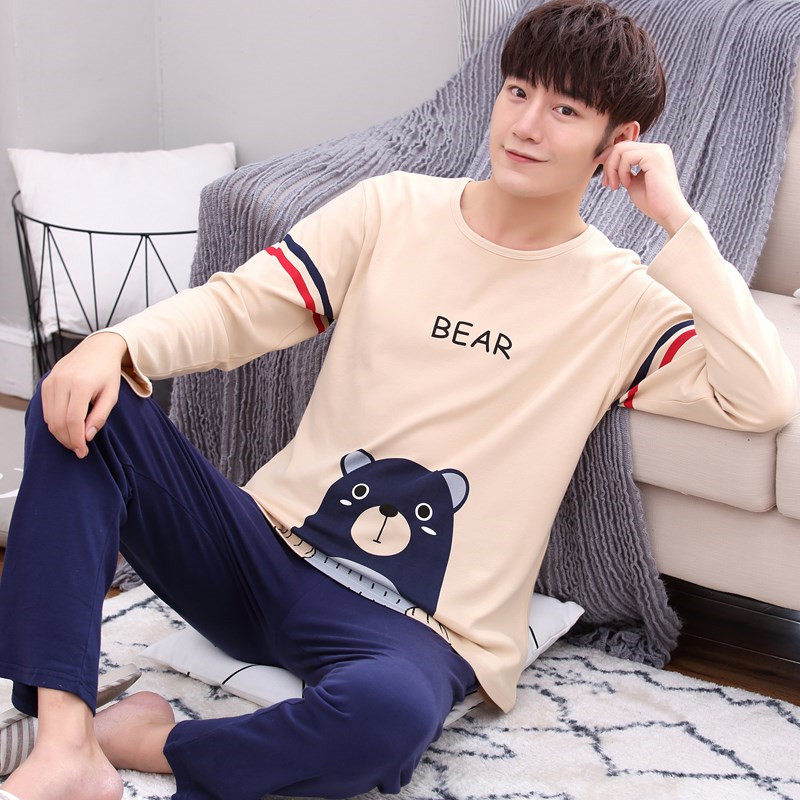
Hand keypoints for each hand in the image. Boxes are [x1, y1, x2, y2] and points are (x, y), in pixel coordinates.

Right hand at [40, 332, 128, 457]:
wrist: (97, 349)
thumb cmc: (107, 372)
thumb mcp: (111, 395)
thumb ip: (100, 416)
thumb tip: (87, 436)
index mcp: (81, 384)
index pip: (73, 420)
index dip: (77, 440)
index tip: (83, 451)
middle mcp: (62, 382)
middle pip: (58, 421)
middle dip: (68, 440)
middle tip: (79, 449)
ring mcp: (51, 381)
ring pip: (49, 417)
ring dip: (60, 433)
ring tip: (74, 440)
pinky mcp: (46, 382)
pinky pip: (46, 409)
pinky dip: (54, 422)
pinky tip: (66, 427)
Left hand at [599, 141, 693, 235]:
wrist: (668, 213)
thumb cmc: (651, 202)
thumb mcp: (632, 182)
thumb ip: (623, 169)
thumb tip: (605, 158)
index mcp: (653, 153)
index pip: (626, 148)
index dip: (609, 160)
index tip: (603, 178)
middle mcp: (657, 148)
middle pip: (621, 146)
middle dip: (608, 165)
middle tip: (606, 184)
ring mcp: (657, 150)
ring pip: (621, 149)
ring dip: (612, 169)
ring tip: (616, 186)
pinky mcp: (654, 156)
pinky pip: (627, 157)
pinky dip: (621, 171)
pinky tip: (626, 184)